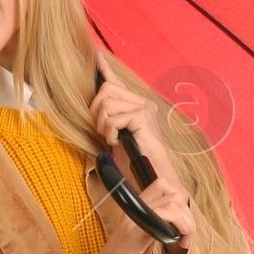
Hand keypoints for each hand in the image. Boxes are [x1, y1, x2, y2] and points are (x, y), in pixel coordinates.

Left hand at [89, 60, 195, 253]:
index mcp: (137, 113)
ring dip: (102, 122)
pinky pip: (118, 115)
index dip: (104, 70)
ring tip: (110, 141)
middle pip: (106, 90)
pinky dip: (110, 129)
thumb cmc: (138, 176)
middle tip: (103, 134)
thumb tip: (97, 117)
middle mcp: (145, 109)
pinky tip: (115, 143)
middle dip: (96, 110)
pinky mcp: (147, 126)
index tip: (96, 55)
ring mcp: (148, 116)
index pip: (117, 85)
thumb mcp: (116, 149)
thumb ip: (109, 129)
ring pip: (109, 100)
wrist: (158, 197)